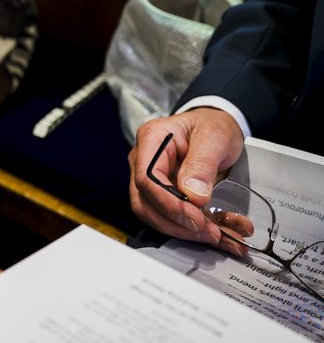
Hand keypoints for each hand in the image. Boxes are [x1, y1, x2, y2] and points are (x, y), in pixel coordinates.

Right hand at [128, 108, 246, 255]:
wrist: (216, 127)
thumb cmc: (212, 125)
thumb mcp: (215, 137)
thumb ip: (203, 164)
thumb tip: (193, 196)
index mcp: (151, 139)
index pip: (146, 179)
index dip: (169, 204)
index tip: (195, 217)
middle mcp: (143, 160)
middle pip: (145, 202)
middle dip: (177, 223)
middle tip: (210, 232)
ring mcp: (150, 179)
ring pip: (154, 215)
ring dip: (185, 231)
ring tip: (217, 234)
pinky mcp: (162, 195)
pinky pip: (170, 218)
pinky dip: (193, 231)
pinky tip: (217, 233)